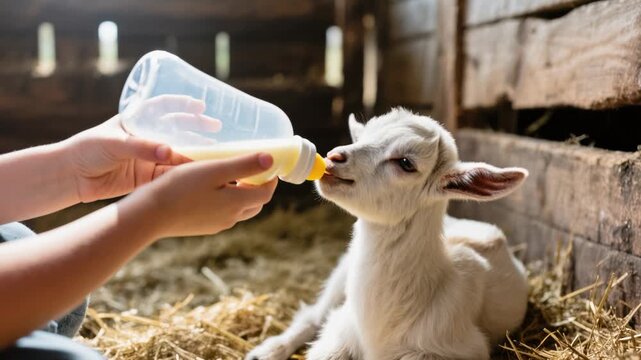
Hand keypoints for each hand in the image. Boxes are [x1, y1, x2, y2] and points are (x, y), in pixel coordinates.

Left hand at [63, 96, 220, 202]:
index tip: (201, 106)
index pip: (164, 106)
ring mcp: (149, 156)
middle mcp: (147, 136)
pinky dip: (186, 174)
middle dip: (198, 127)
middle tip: (216, 128)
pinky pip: (171, 174)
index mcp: (137, 119)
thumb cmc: (88, 149)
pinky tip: (200, 172)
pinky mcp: (148, 177)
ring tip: (215, 152)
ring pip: (179, 152)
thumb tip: (169, 152)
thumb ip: (141, 147)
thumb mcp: (114, 142)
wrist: (71, 177)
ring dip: (196, 152)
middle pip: (178, 128)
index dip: (183, 104)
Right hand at [124, 153, 277, 237]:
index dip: (270, 179)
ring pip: (238, 210)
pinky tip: (209, 189)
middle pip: (254, 203)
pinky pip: (221, 214)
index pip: (265, 194)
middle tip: (251, 169)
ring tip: (230, 176)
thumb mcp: (214, 170)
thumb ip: (243, 165)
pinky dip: (225, 201)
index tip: (267, 164)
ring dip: (241, 194)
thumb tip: (271, 160)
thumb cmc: (180, 187)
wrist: (149, 215)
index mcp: (237, 203)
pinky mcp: (201, 227)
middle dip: (257, 187)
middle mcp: (230, 218)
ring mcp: (215, 224)